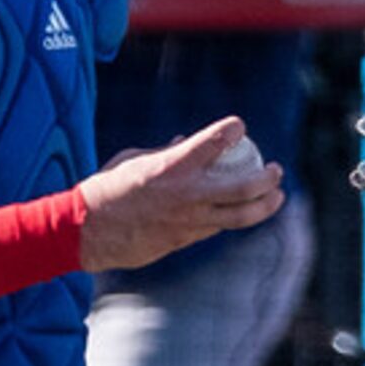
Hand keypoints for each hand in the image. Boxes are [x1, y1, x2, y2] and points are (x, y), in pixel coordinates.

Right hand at [76, 117, 284, 270]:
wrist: (86, 232)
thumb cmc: (106, 188)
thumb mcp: (133, 159)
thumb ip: (165, 152)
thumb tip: (183, 142)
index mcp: (172, 167)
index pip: (214, 142)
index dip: (232, 130)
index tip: (239, 126)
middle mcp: (187, 194)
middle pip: (244, 188)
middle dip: (267, 178)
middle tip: (276, 170)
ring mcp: (189, 221)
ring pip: (240, 216)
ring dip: (265, 205)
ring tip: (277, 196)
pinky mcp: (186, 239)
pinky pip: (217, 227)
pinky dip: (231, 217)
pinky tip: (242, 211)